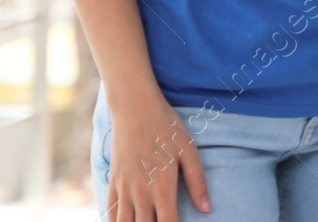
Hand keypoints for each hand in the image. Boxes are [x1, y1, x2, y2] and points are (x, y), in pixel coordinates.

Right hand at [107, 91, 209, 219]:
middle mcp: (141, 193)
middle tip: (162, 221)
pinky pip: (110, 213)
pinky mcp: (112, 182)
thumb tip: (207, 209)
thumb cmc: (166, 127)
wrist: (135, 108)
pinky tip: (125, 221)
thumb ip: (197, 182)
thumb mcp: (188, 151)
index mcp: (163, 188)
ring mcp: (124, 189)